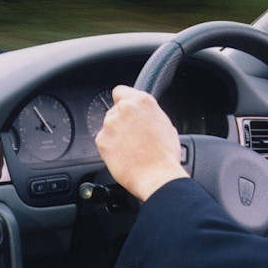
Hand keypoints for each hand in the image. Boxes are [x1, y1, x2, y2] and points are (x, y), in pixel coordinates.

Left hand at [95, 85, 188, 201]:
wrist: (157, 176)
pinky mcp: (101, 140)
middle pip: (114, 110)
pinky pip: (103, 141)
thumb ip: (150, 115)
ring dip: (115, 135)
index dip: (123, 102)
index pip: (120, 91)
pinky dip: (110, 148)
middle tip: (132, 136)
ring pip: (108, 126)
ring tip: (130, 149)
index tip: (125, 111)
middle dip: (121, 122)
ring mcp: (111, 124)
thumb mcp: (166, 125)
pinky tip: (123, 156)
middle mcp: (124, 109)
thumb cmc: (165, 155)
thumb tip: (144, 116)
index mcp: (142, 101)